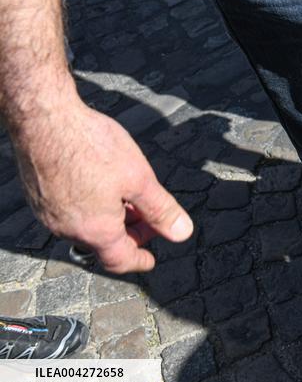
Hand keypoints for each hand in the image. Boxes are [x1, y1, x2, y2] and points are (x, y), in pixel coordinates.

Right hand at [14, 99, 192, 273]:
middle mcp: (67, 229)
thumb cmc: (93, 146)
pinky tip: (102, 185)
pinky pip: (69, 212)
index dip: (139, 261)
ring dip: (111, 219)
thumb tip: (182, 232)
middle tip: (149, 218)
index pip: (120, 261)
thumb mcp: (140, 179)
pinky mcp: (38, 196)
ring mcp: (48, 213)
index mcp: (95, 230)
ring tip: (130, 198)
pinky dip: (90, 208)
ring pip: (86, 226)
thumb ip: (161, 209)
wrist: (45, 119)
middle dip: (130, 233)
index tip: (151, 260)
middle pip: (103, 243)